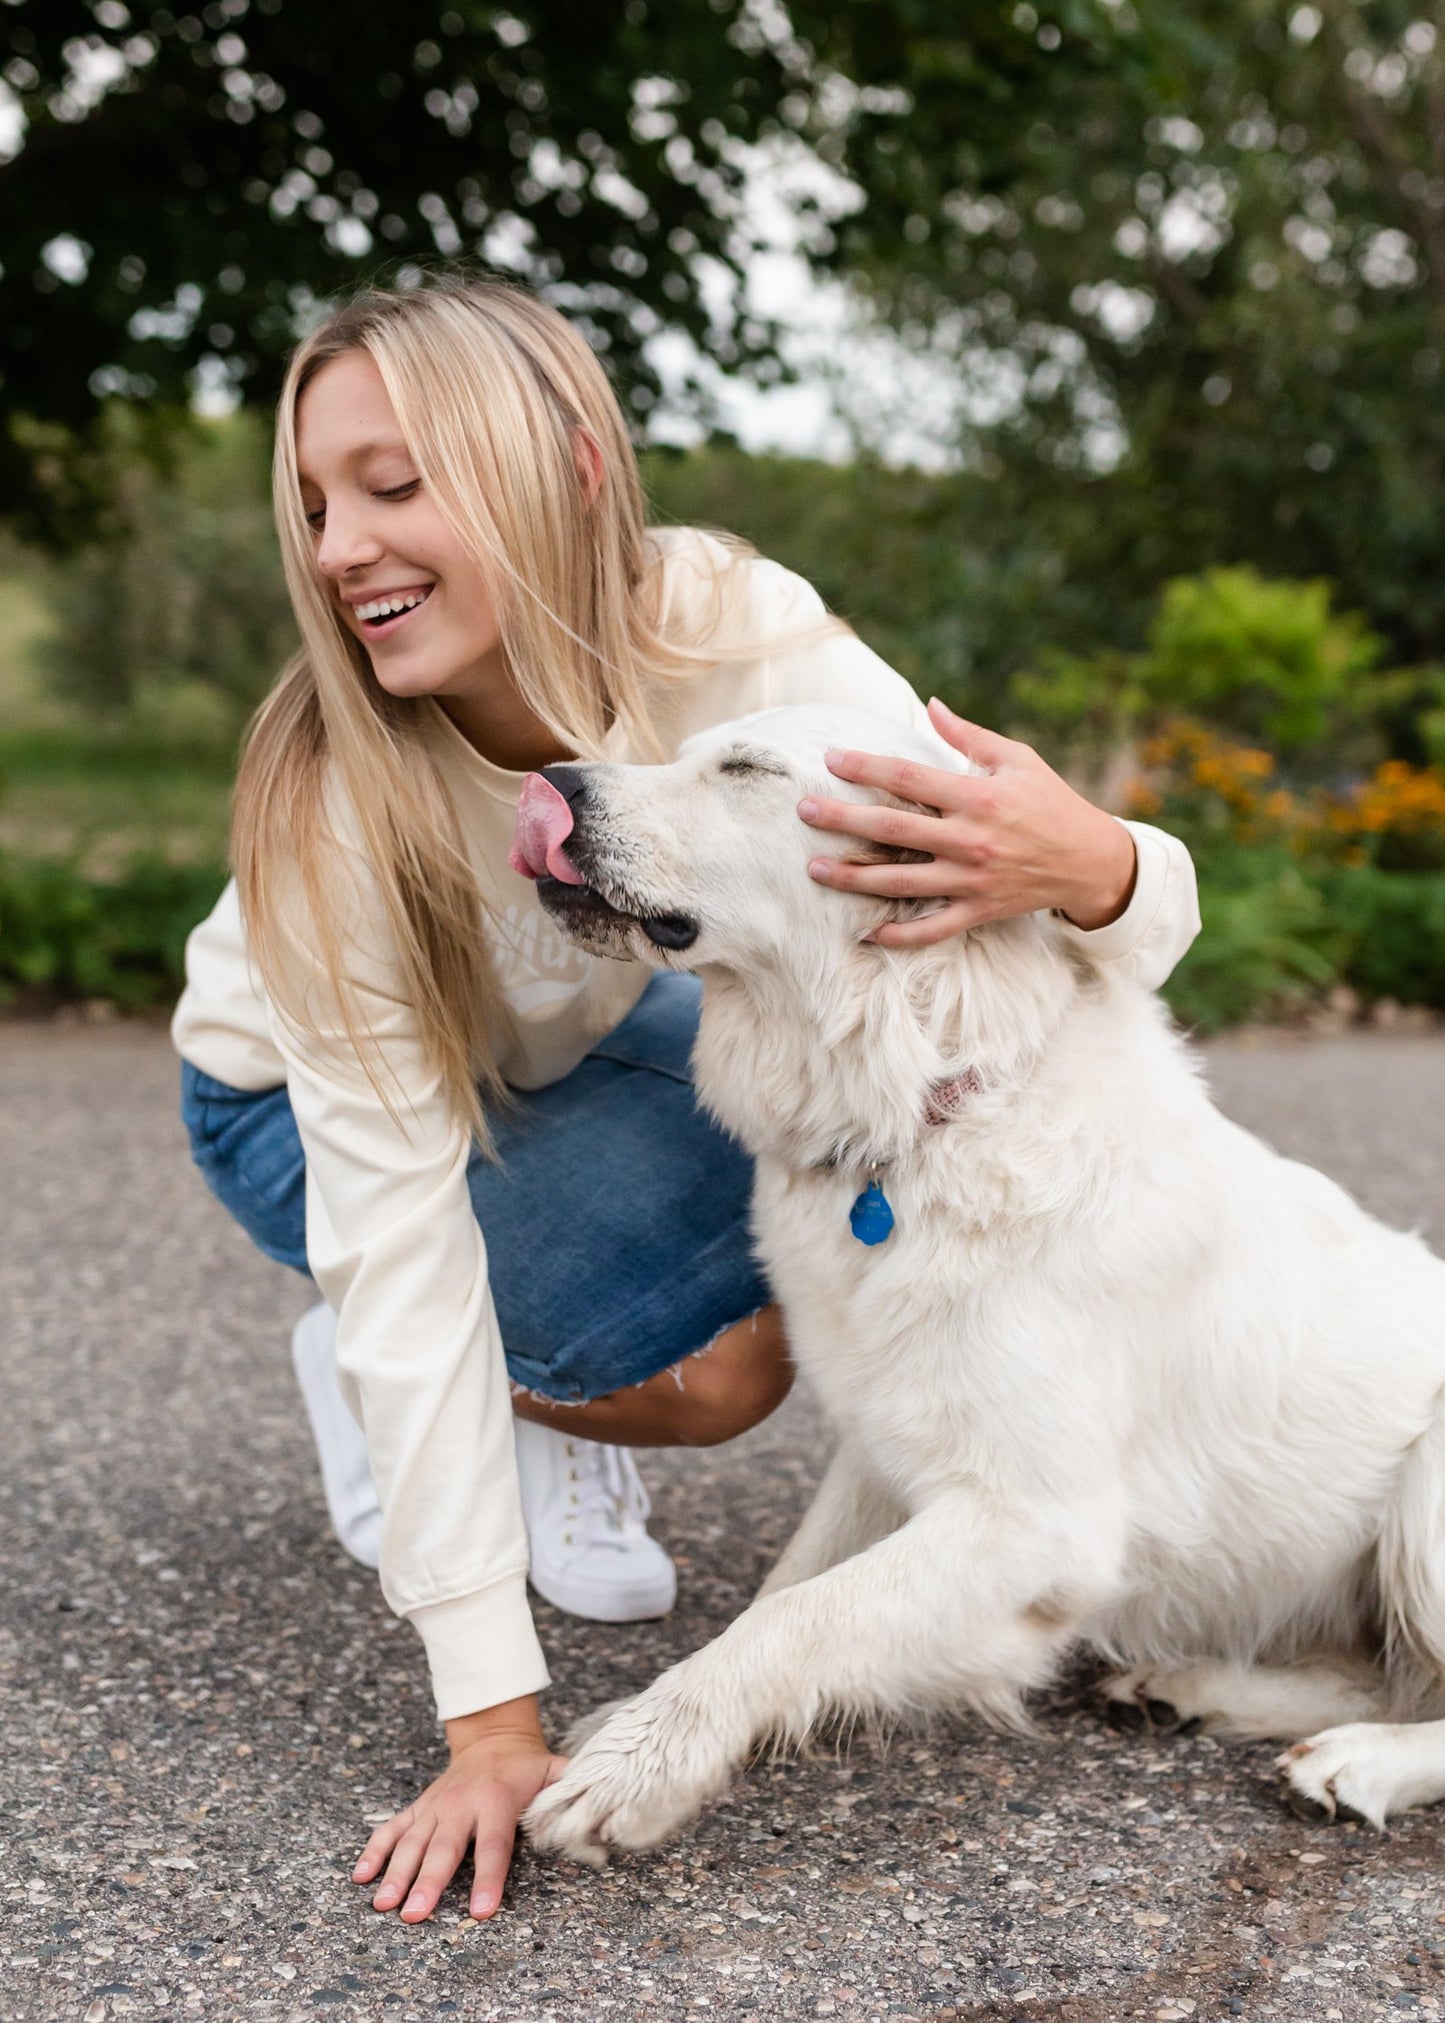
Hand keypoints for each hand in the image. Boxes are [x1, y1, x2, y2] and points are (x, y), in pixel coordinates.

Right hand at [353, 1695, 564, 1922]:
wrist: (493, 1734)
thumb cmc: (527, 1765)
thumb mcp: (555, 1773)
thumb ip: (572, 1795)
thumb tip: (603, 1819)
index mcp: (496, 1801)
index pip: (494, 1846)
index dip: (489, 1879)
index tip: (483, 1910)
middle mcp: (461, 1804)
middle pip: (443, 1849)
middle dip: (428, 1883)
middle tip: (414, 1915)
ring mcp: (436, 1806)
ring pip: (411, 1842)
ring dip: (396, 1874)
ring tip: (384, 1904)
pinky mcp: (418, 1807)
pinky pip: (391, 1828)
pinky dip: (374, 1850)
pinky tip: (361, 1876)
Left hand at [797, 696, 1137, 949]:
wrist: (1089, 860)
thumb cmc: (1050, 801)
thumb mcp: (1017, 759)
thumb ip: (969, 736)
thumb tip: (930, 705)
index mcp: (977, 798)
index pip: (908, 779)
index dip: (866, 766)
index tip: (831, 758)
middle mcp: (969, 840)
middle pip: (892, 830)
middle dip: (842, 820)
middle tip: (804, 811)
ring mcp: (971, 881)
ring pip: (901, 883)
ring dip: (854, 878)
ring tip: (814, 868)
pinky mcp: (978, 911)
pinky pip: (931, 930)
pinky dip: (899, 936)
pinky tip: (865, 933)